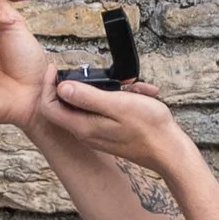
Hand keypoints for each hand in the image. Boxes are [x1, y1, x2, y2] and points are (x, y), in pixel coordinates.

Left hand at [48, 77, 192, 182]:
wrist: (169, 152)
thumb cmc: (148, 127)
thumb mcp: (117, 105)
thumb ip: (87, 97)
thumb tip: (61, 88)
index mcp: (83, 127)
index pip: (49, 107)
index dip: (48, 85)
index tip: (57, 68)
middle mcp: (86, 134)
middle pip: (66, 105)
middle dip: (78, 84)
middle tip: (94, 71)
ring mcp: (98, 135)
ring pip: (88, 106)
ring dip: (105, 90)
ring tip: (128, 84)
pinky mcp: (110, 134)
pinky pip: (105, 111)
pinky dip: (118, 99)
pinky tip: (138, 94)